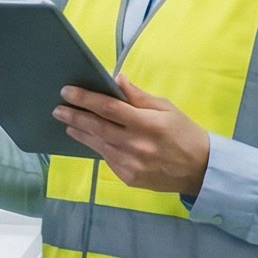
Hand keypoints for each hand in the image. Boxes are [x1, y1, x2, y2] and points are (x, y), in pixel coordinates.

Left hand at [56, 76, 209, 197]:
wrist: (200, 169)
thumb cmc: (184, 133)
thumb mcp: (166, 108)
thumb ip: (139, 96)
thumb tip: (117, 78)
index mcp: (147, 123)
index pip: (109, 108)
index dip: (85, 98)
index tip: (67, 91)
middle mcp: (136, 145)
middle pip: (97, 127)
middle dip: (74, 116)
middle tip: (57, 109)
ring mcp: (131, 164)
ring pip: (98, 145)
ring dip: (81, 133)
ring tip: (68, 123)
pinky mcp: (129, 178)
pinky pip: (107, 159)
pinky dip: (98, 147)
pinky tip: (90, 138)